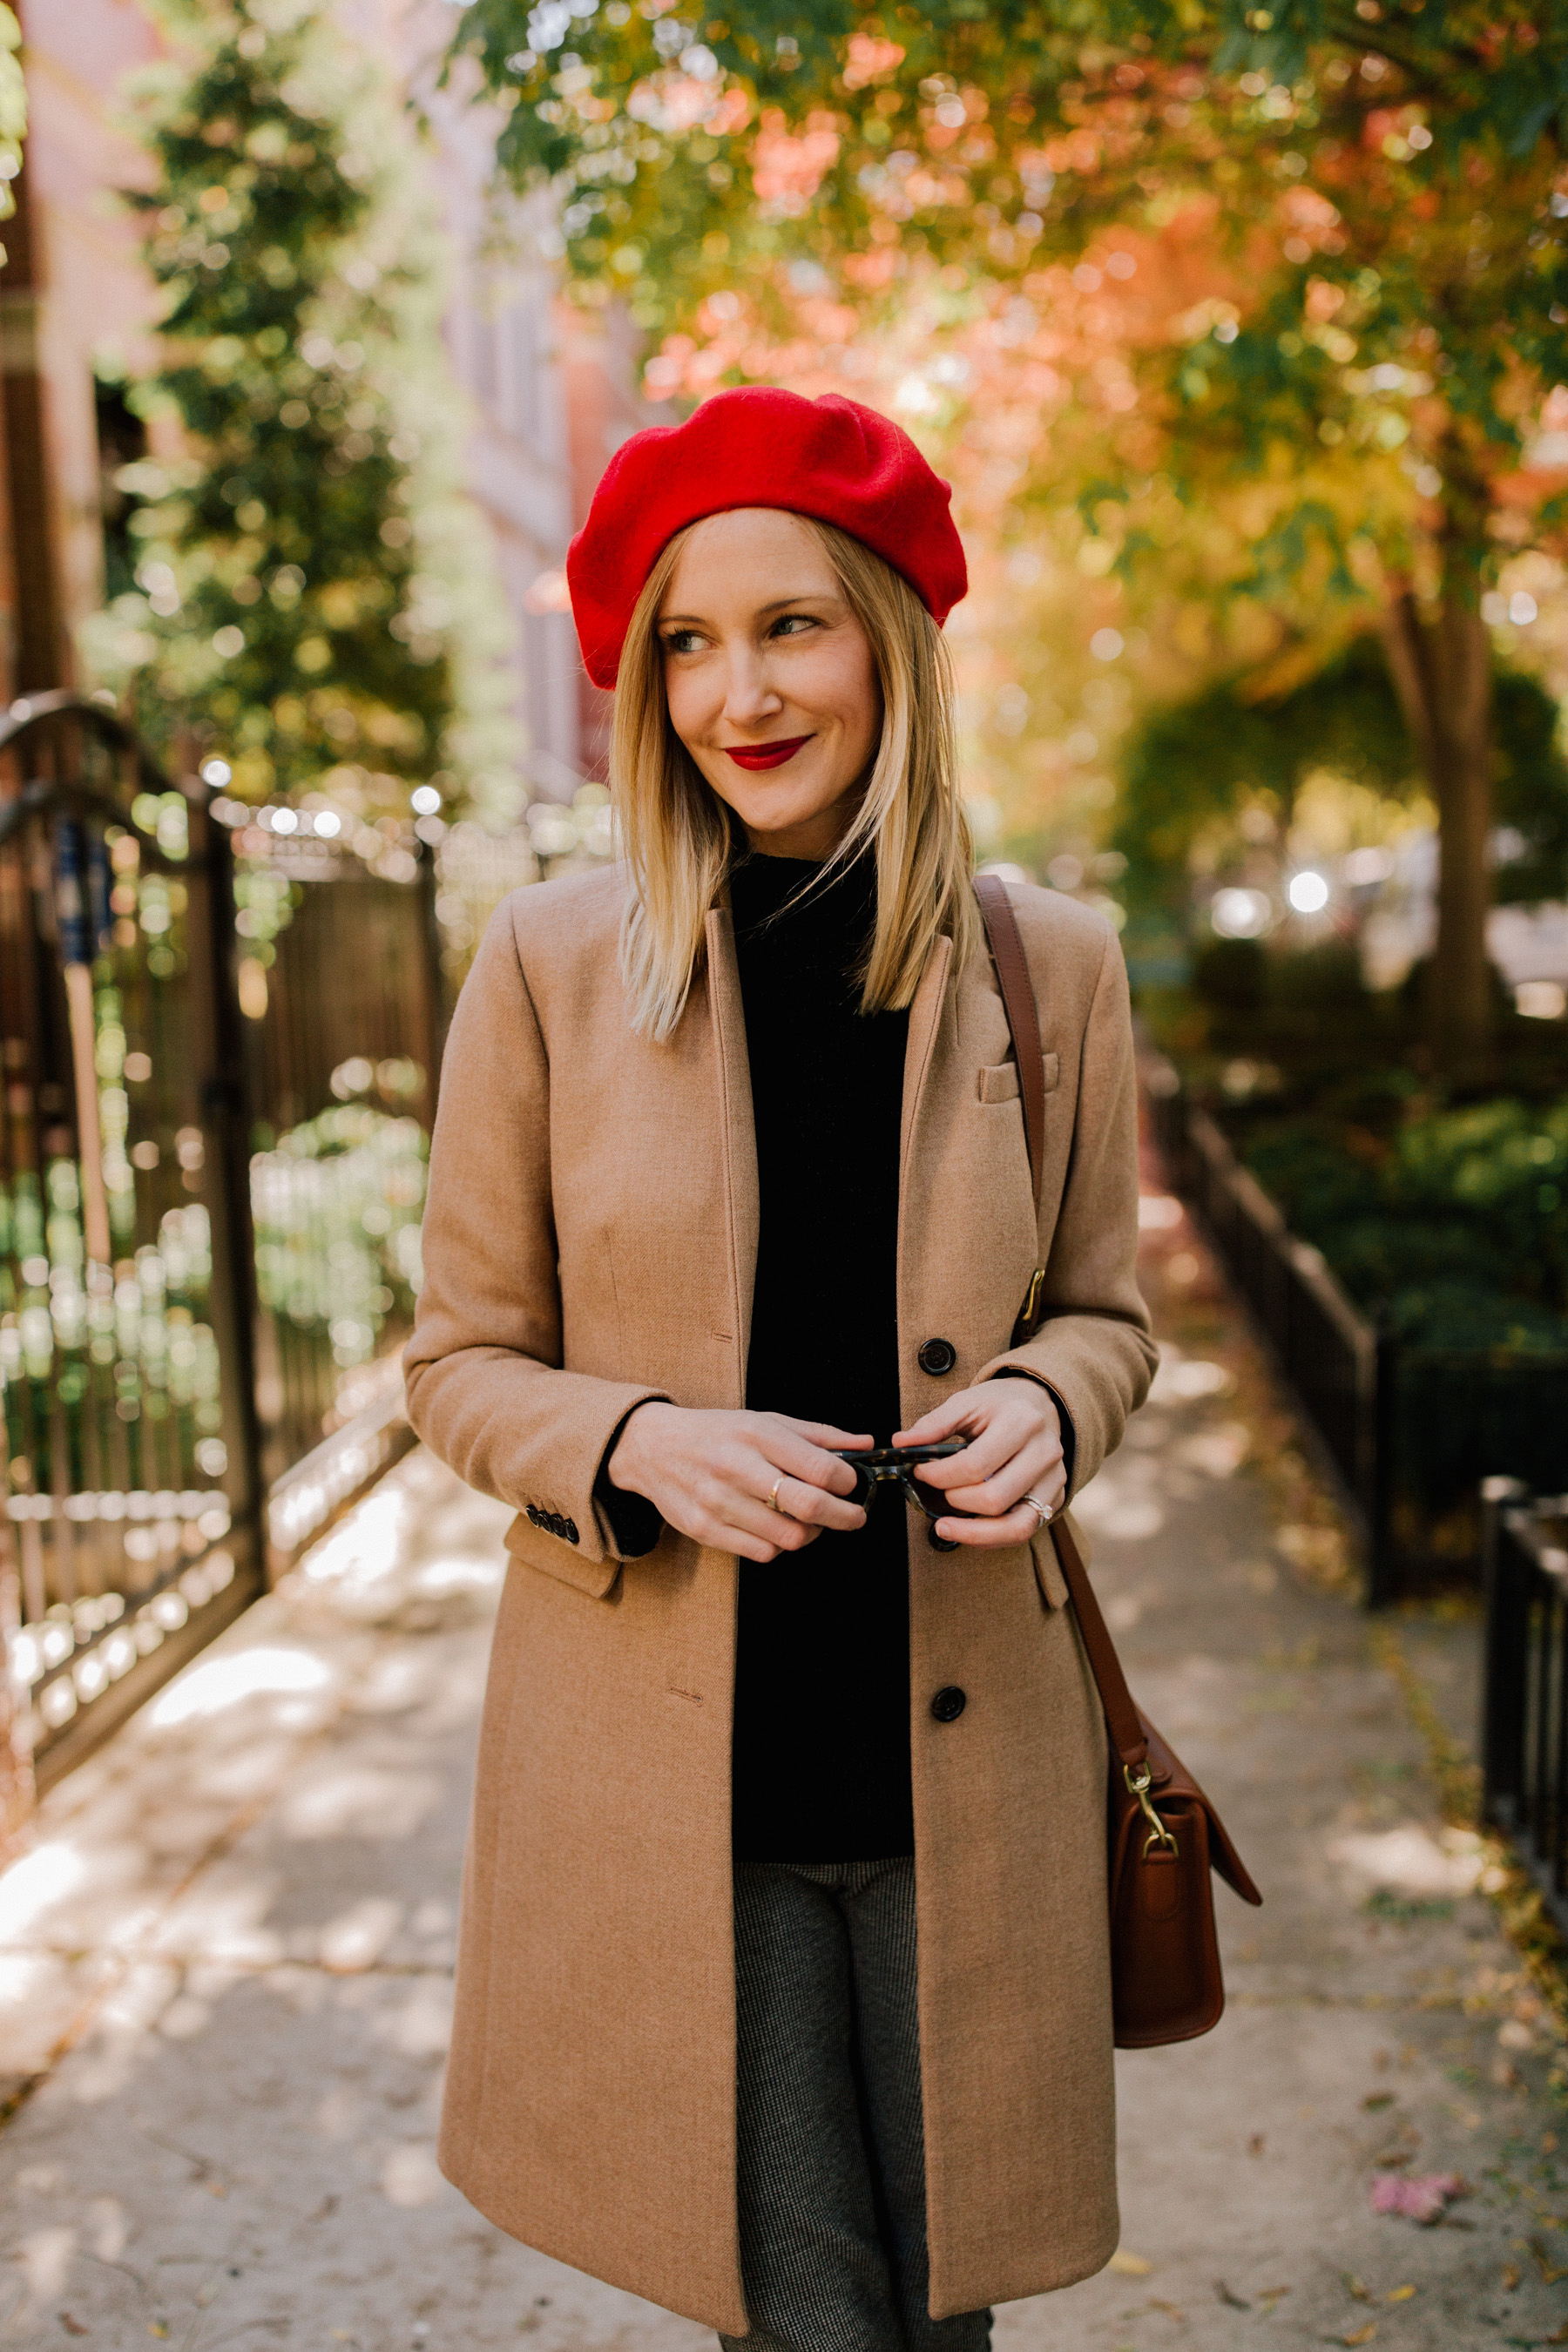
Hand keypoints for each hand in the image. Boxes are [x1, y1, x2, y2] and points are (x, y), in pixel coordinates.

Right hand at [608, 1402, 869, 1563]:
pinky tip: (774, 1527)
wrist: (653, 1448)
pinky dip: (778, 1545)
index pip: (820, 1468)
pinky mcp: (705, 1530)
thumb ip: (819, 1435)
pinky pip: (763, 1553)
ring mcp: (718, 1501)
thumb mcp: (766, 1421)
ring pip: (789, 1537)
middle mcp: (737, 1467)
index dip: (848, 1483)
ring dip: (810, 1533)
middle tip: (854, 1517)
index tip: (851, 1485)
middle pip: (808, 1507)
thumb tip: (865, 1445)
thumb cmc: (719, 1434)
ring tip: (807, 1520)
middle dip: (844, 1517)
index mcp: (757, 1434)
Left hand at [893, 1378, 1065, 1548]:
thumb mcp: (966, 1402)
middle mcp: (1044, 1452)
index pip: (975, 1464)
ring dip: (974, 1533)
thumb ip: (933, 1424)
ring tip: (944, 1527)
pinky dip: (993, 1537)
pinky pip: (1025, 1530)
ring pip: (1017, 1525)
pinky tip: (969, 1531)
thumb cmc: (999, 1405)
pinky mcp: (1057, 1496)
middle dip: (956, 1501)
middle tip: (938, 1493)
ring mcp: (1054, 1478)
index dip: (940, 1476)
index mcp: (1021, 1422)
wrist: (1040, 1403)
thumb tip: (901, 1443)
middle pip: (995, 1497)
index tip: (920, 1472)